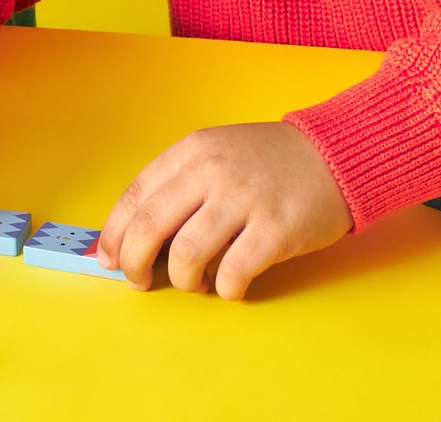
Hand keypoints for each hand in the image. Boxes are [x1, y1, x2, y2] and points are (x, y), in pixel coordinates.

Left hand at [96, 122, 352, 299]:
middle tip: (140, 281)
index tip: (109, 258)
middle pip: (150, 228)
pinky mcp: (274, 230)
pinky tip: (231, 284)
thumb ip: (180, 185)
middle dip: (135, 264)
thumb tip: (137, 236)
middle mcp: (212, 171)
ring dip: (183, 281)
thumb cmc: (268, 161)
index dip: (114, 234)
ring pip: (187, 256)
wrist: (331, 155)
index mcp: (193, 151)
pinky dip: (225, 289)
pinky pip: (232, 274)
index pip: (135, 196)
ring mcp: (244, 200)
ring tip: (196, 282)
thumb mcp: (217, 154)